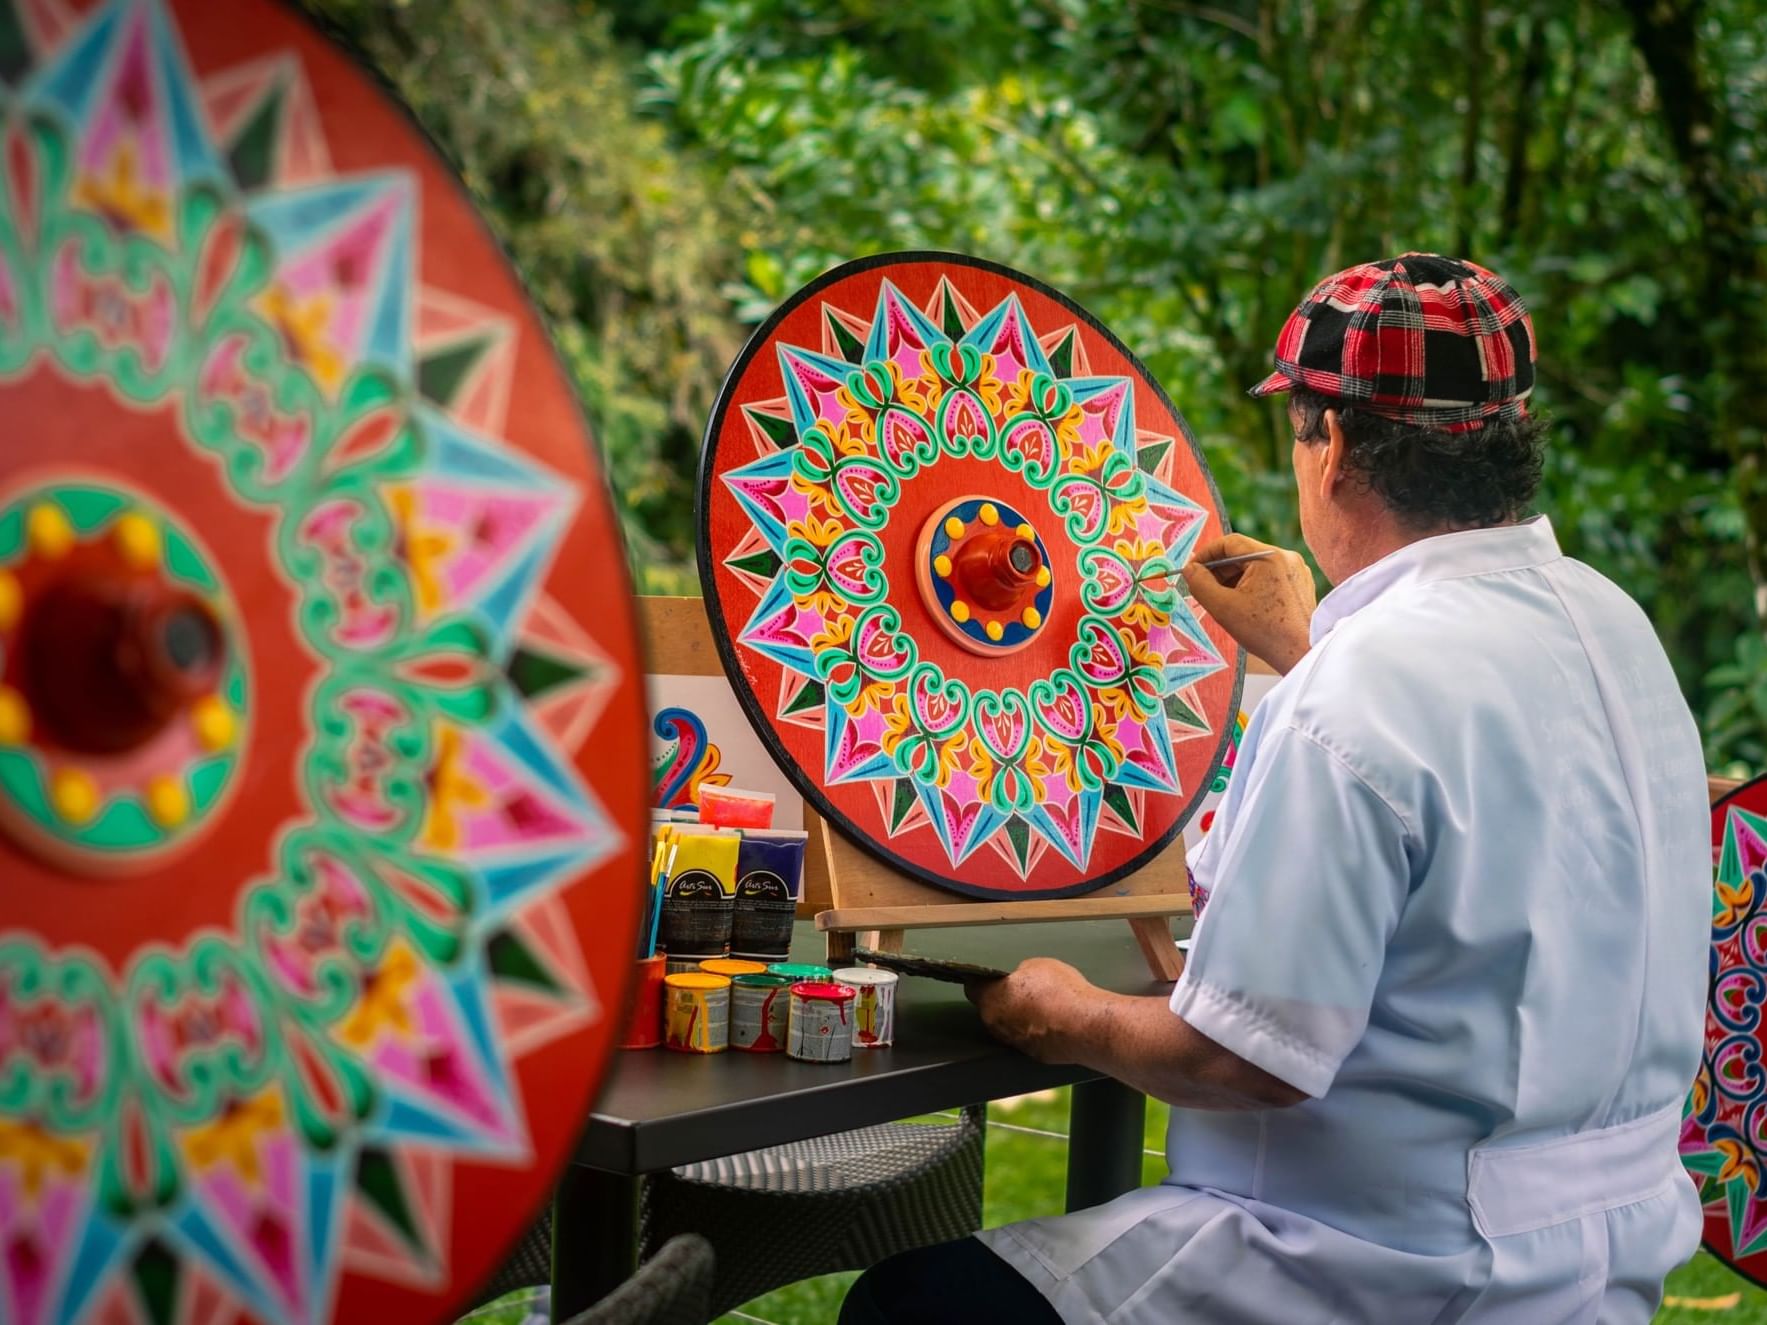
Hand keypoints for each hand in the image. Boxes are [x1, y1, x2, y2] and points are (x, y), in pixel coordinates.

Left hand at [966, 958, 1098, 1063]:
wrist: (1085, 1027)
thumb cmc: (1059, 993)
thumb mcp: (1038, 966)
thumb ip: (1021, 973)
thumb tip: (1021, 978)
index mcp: (991, 998)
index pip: (973, 988)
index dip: (981, 980)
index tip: (988, 976)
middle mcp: (996, 1024)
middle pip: (991, 1008)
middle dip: (1004, 999)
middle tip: (1024, 989)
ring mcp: (1013, 1042)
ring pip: (1009, 1025)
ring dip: (1020, 1016)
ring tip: (1043, 1005)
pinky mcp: (1032, 1055)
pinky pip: (1028, 1038)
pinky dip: (1035, 1030)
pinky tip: (1053, 1021)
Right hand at [1180, 534, 1315, 674]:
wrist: (1301, 653)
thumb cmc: (1265, 632)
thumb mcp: (1223, 607)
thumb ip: (1200, 584)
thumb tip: (1190, 570)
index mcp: (1269, 557)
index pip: (1230, 543)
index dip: (1206, 554)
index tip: (1192, 569)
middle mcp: (1286, 557)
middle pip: (1243, 554)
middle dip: (1219, 570)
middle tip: (1202, 587)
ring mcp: (1295, 570)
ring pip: (1255, 567)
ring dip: (1234, 580)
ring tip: (1221, 600)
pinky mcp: (1299, 583)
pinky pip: (1268, 577)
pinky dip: (1251, 586)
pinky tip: (1242, 605)